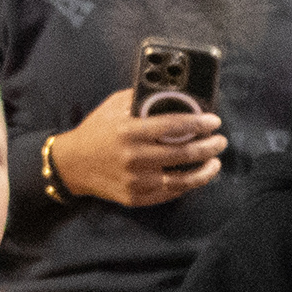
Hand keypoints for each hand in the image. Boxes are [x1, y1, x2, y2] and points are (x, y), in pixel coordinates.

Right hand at [50, 87, 225, 208]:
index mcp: (129, 131)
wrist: (71, 165)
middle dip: (208, 147)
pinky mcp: (136, 198)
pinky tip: (196, 176)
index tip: (214, 121)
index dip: (198, 124)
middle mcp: (134, 158)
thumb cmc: (95, 131)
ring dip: (204, 171)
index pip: (173, 126)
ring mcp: (136, 181)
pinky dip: (187, 185)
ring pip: (181, 180)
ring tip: (215, 162)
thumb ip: (140, 99)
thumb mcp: (112, 107)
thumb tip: (172, 93)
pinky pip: (169, 193)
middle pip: (183, 154)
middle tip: (220, 141)